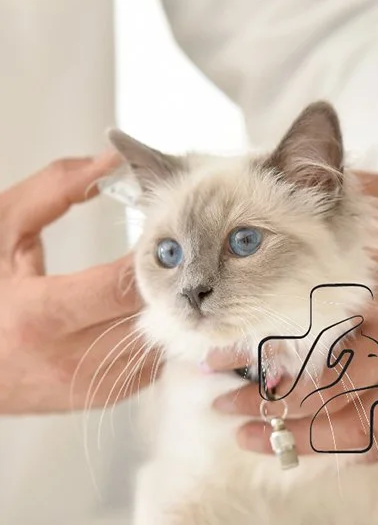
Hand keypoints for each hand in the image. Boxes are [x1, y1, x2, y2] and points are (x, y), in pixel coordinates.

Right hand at [0, 154, 153, 413]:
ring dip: (167, 304)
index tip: (167, 224)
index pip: (124, 284)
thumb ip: (55, 190)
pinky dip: (156, 330)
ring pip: (157, 340)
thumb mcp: (2, 229)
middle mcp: (66, 358)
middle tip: (181, 245)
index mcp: (39, 315)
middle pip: (148, 313)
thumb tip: (111, 161)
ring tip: (171, 271)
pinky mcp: (96, 396)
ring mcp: (85, 384)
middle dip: (169, 276)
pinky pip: (148, 361)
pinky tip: (151, 304)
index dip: (154, 252)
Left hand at [209, 174, 377, 458]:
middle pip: (323, 382)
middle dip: (263, 396)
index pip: (307, 327)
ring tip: (247, 431)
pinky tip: (304, 445)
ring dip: (294, 433)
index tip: (215, 350)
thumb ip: (327, 207)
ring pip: (351, 419)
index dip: (255, 345)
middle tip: (219, 398)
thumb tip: (262, 212)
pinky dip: (343, 446)